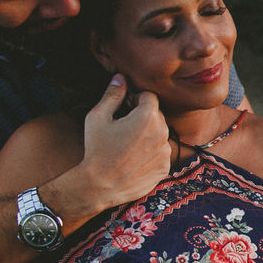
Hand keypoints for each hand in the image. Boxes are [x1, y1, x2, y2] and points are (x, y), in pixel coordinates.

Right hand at [79, 75, 172, 208]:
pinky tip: (133, 159)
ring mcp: (165, 152)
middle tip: (123, 128)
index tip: (125, 108)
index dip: (136, 99)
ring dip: (148, 135)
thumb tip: (120, 77)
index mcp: (147, 117)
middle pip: (157, 115)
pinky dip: (151, 153)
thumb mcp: (98, 117)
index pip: (150, 96)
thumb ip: (112, 95)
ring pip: (160, 134)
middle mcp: (162, 133)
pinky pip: (161, 153)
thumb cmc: (97, 149)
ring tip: (127, 146)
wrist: (100, 185)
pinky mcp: (165, 168)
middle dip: (143, 117)